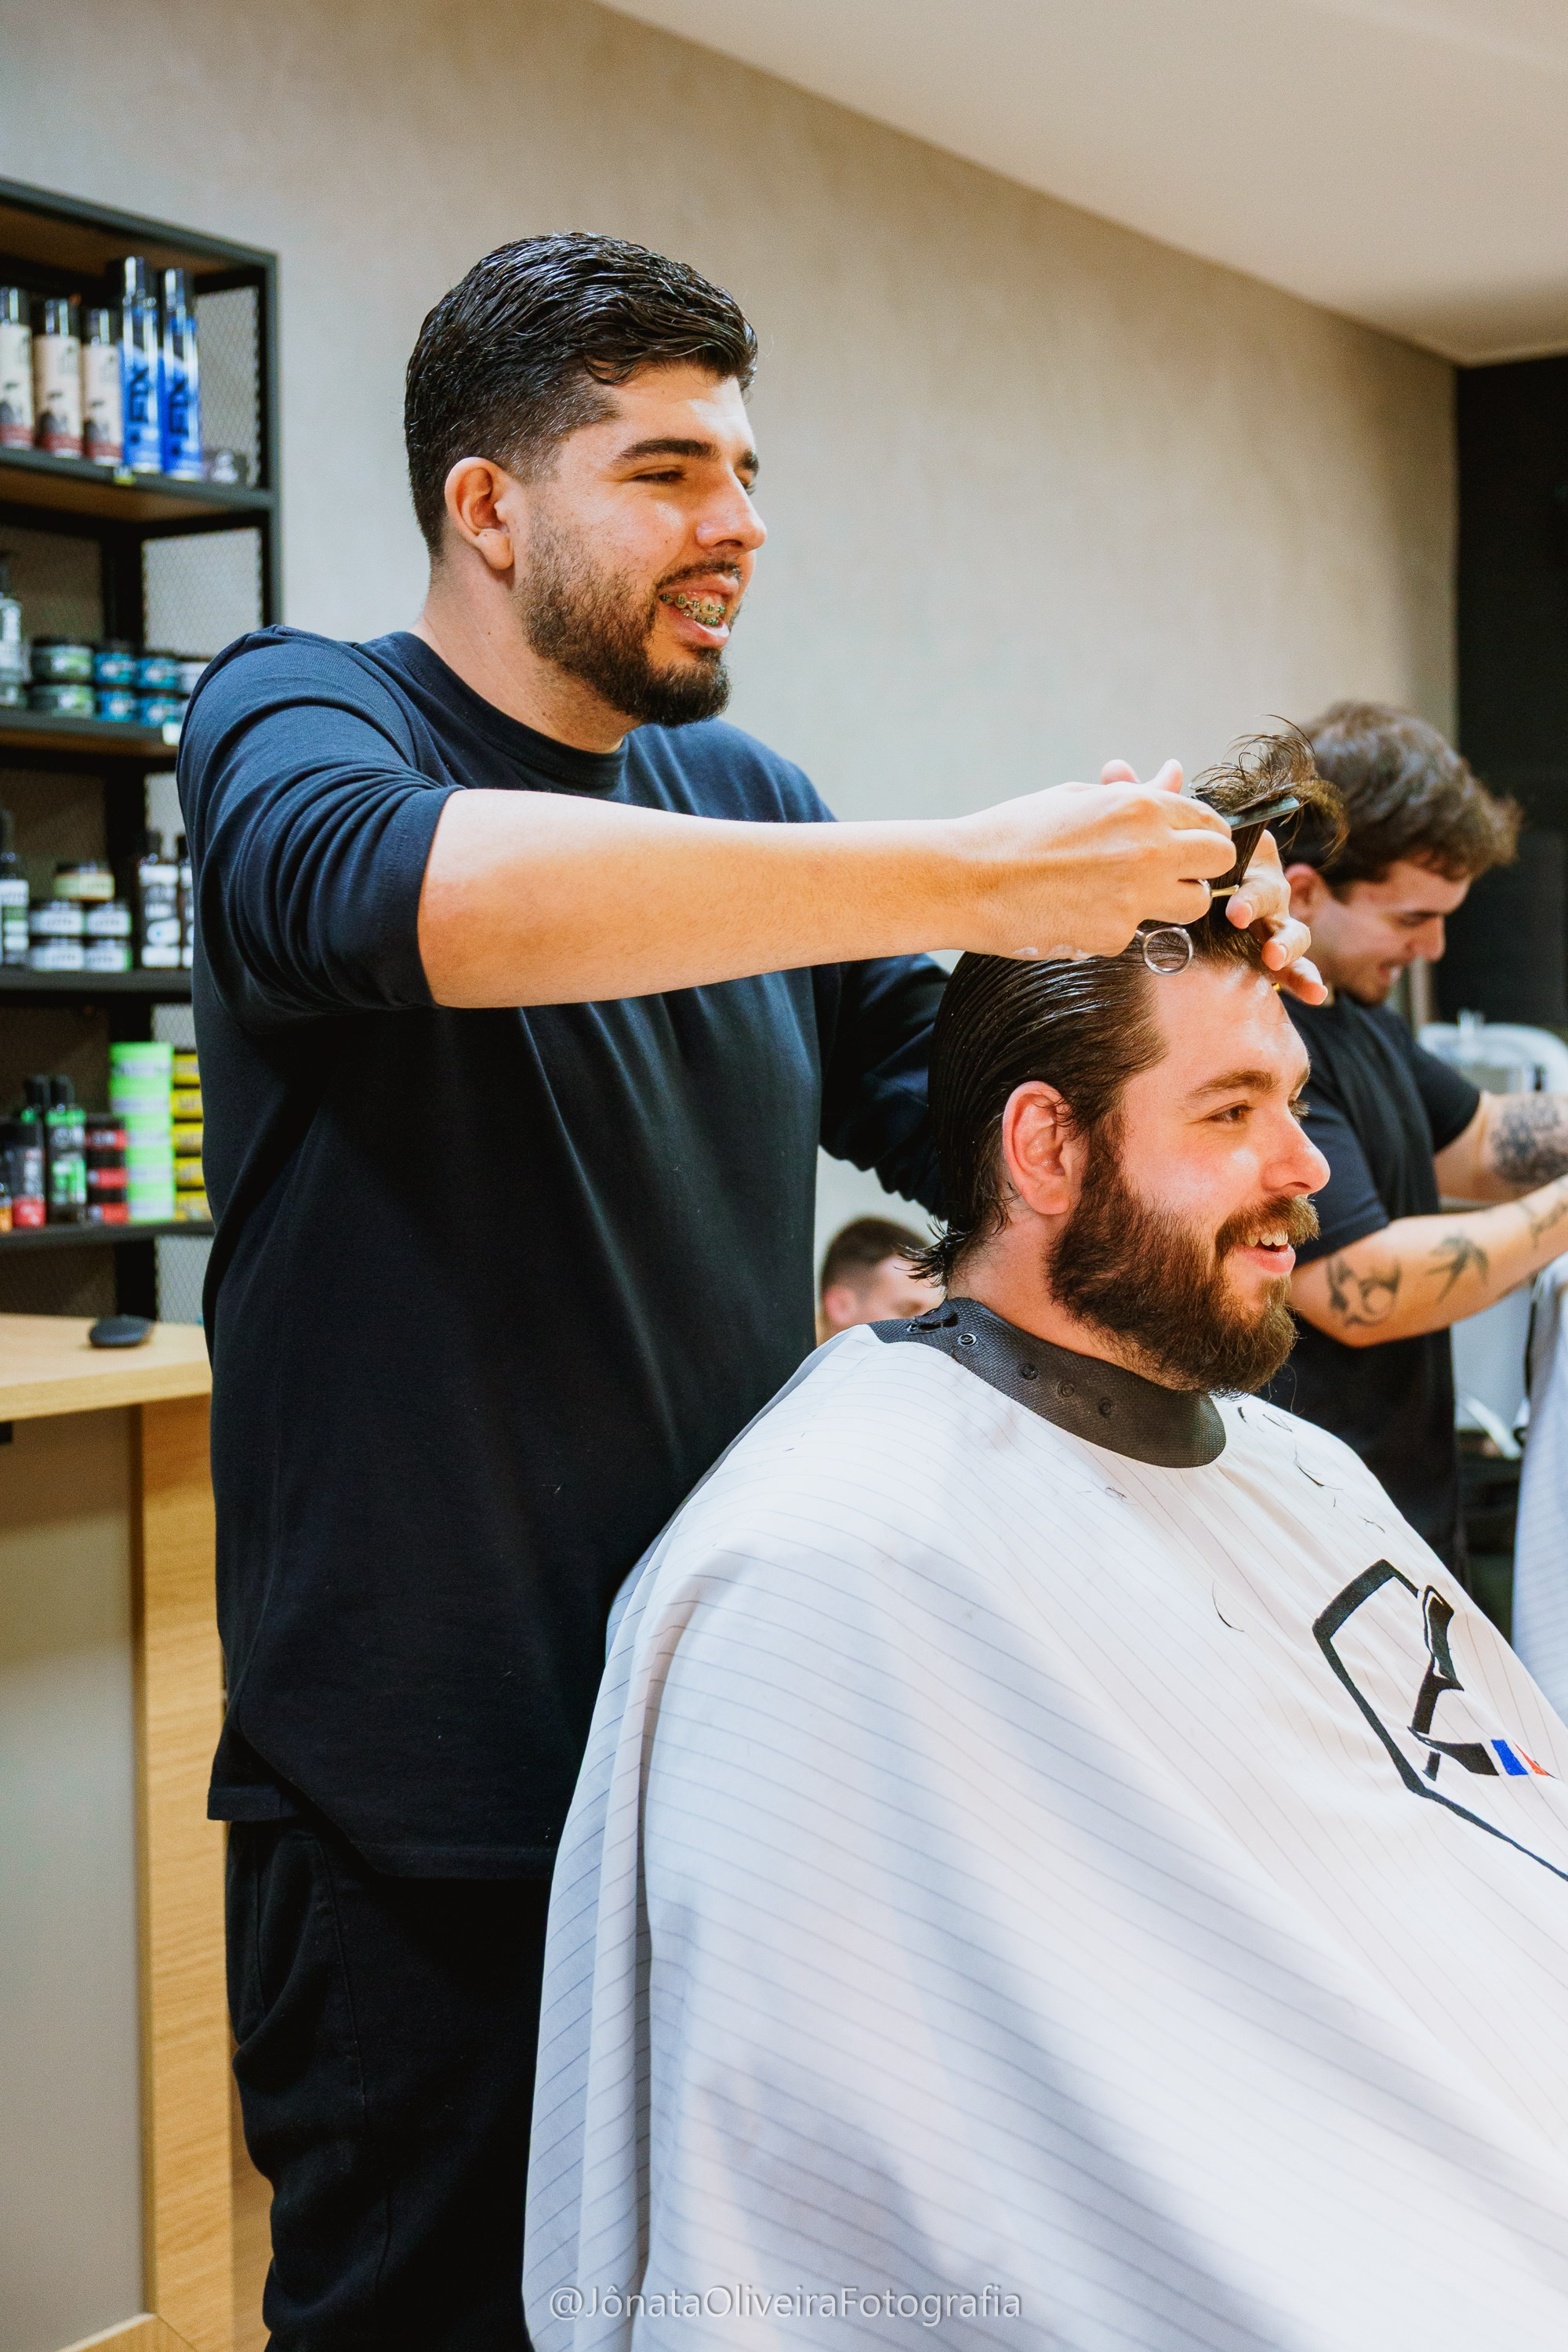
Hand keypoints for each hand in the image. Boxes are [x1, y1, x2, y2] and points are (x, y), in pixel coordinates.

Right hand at [957, 759, 1234, 959]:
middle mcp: (1147, 852)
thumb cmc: (1016, 832)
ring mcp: (1133, 898)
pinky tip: (1079, 911)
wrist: (965, 880)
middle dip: (1202, 866)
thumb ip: (1137, 793)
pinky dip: (1118, 924)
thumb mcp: (1078, 800)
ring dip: (1174, 899)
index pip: (1209, 821)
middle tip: (1173, 870)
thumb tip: (1175, 770)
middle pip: (1218, 861)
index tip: (1184, 843)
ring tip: (1128, 893)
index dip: (1200, 833)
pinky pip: (1140, 931)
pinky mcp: (1113, 937)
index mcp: (1139, 808)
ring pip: (1193, 904)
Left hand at [1099, 760, 1324, 1003]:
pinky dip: (1309, 979)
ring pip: (1293, 930)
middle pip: (1273, 893)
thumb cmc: (1169, 868)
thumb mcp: (1151, 836)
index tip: (1229, 903)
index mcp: (1242, 856)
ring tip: (1272, 957)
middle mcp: (1263, 887)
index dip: (1245, 881)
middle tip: (1238, 919)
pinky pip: (1297, 968)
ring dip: (1288, 942)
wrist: (1172, 913)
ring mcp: (1271, 924)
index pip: (1253, 860)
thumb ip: (1140, 805)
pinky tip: (1315, 995)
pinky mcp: (1273, 958)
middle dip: (1259, 905)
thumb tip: (1115, 768)